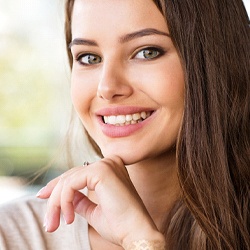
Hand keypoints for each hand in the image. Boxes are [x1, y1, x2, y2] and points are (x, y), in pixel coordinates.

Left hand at [37, 156, 164, 247]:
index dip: (58, 186)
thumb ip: (81, 200)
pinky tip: (69, 217)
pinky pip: (72, 183)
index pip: (78, 173)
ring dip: (57, 203)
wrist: (136, 233)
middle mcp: (109, 162)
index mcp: (110, 169)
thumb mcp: (94, 211)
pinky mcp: (101, 171)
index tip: (43, 197)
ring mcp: (106, 164)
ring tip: (55, 223)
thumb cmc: (119, 225)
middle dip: (54, 197)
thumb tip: (67, 196)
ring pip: (69, 180)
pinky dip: (64, 201)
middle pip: (71, 175)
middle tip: (48, 222)